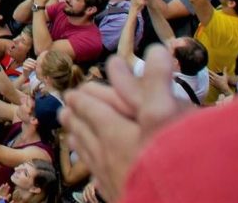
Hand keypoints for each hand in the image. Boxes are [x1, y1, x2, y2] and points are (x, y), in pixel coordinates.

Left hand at [60, 45, 192, 201]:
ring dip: (80, 141)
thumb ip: (156, 82)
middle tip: (66, 110)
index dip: (83, 98)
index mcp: (113, 132)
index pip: (90, 110)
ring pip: (89, 157)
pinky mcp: (123, 198)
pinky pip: (99, 179)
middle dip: (76, 119)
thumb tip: (156, 50)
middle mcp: (107, 157)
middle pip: (84, 133)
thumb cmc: (171, 160)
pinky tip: (96, 173)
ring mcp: (112, 181)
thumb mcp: (166, 115)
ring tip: (73, 136)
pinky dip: (93, 167)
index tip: (73, 92)